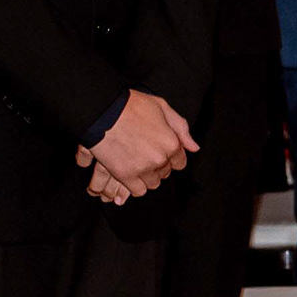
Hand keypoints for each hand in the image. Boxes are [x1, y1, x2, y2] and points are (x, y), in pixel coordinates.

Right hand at [82, 90, 196, 201]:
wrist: (102, 111)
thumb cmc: (130, 106)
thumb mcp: (162, 107)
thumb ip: (181, 128)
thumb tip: (194, 147)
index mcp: (171, 143)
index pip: (179, 162)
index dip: (170, 157)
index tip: (160, 152)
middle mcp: (160, 158)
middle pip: (165, 173)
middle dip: (158, 166)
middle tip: (145, 155)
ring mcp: (143, 168)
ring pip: (153, 183)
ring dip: (147, 176)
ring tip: (136, 164)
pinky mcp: (125, 175)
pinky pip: (138, 191)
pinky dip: (135, 186)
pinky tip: (130, 175)